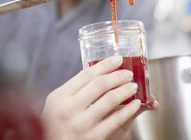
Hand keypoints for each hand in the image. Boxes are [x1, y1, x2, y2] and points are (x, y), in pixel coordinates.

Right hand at [41, 55, 158, 139]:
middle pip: (99, 84)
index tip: (118, 59)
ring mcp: (81, 124)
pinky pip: (115, 120)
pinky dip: (128, 110)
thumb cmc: (56, 126)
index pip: (86, 74)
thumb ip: (73, 90)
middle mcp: (68, 109)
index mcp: (59, 97)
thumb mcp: (56, 105)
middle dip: (118, 76)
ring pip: (110, 100)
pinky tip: (135, 104)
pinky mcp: (93, 138)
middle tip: (128, 74)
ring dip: (125, 90)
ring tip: (133, 86)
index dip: (105, 65)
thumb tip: (99, 71)